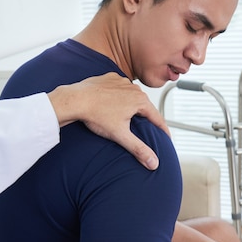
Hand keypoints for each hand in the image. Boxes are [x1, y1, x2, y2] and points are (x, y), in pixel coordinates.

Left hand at [48, 73, 169, 169]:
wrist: (74, 100)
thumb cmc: (95, 116)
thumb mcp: (120, 135)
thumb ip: (139, 149)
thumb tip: (153, 162)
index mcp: (139, 100)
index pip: (157, 117)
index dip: (162, 129)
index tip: (166, 136)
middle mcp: (133, 88)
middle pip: (144, 106)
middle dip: (147, 117)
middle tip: (148, 128)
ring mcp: (120, 81)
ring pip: (131, 96)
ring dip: (132, 105)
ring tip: (129, 116)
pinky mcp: (108, 78)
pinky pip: (118, 89)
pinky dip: (118, 96)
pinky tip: (113, 104)